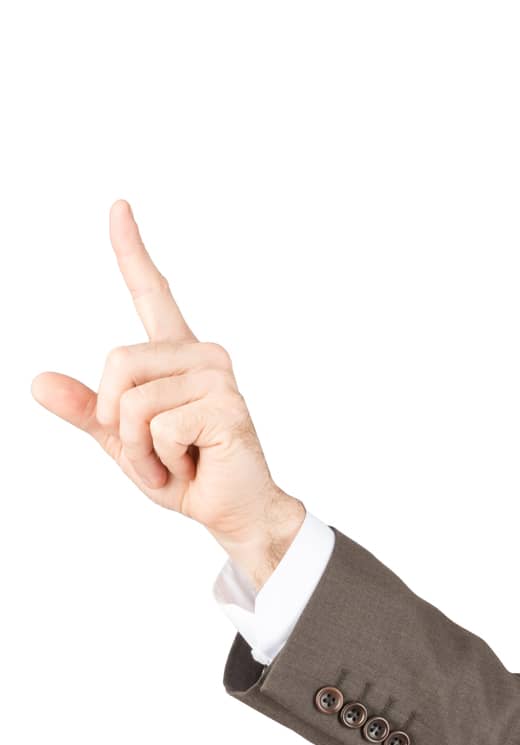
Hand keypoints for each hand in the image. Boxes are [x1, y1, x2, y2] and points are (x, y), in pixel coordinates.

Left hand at [30, 198, 304, 587]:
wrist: (232, 512)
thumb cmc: (187, 474)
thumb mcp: (124, 442)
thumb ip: (87, 411)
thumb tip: (37, 383)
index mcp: (176, 356)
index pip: (150, 292)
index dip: (131, 250)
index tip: (118, 207)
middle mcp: (201, 355)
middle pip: (116, 363)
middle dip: (117, 422)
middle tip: (150, 454)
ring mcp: (217, 377)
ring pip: (134, 402)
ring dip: (139, 450)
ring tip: (173, 465)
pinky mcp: (225, 407)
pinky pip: (159, 428)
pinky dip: (161, 461)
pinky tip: (191, 467)